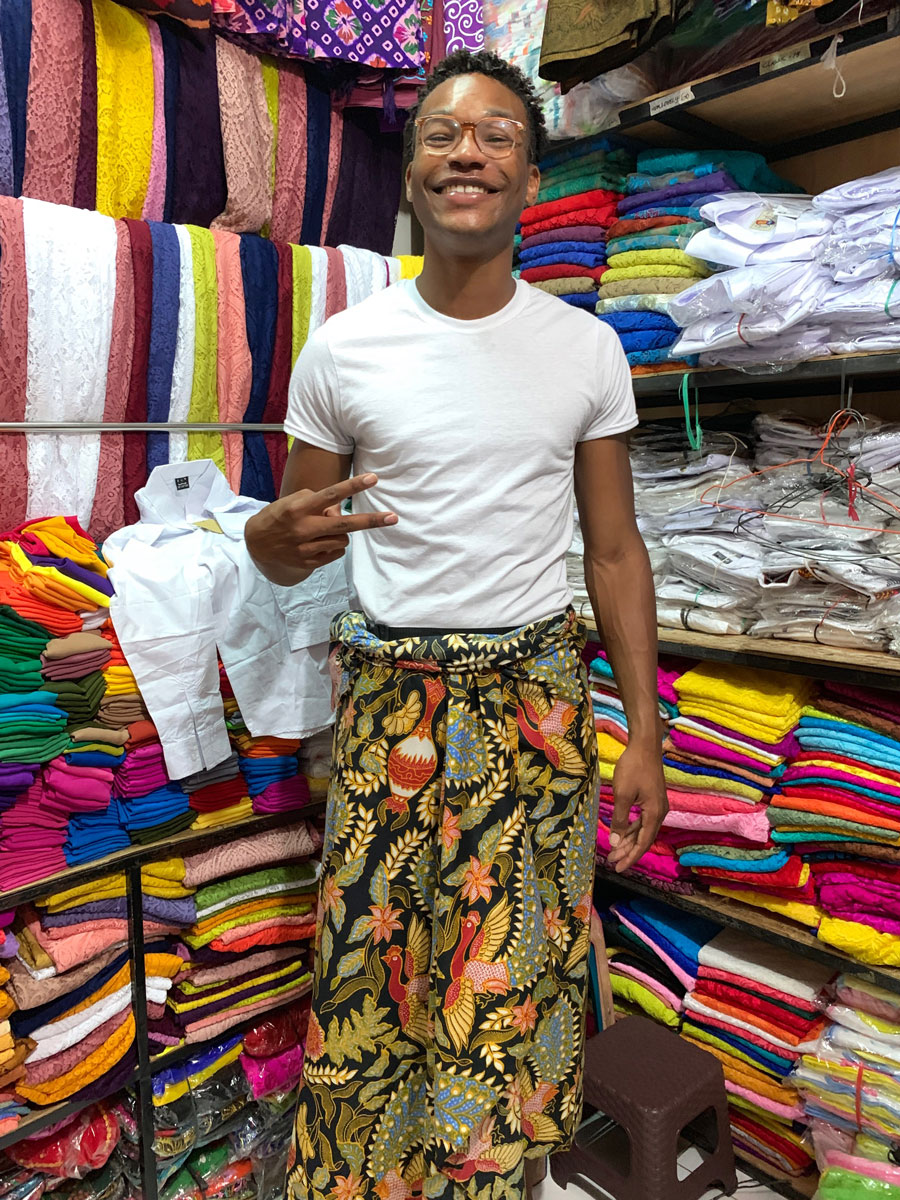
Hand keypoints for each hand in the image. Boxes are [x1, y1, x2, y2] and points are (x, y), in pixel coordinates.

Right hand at [245, 473, 397, 583]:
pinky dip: (333, 545)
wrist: (257, 546)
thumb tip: (338, 511)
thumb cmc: (280, 516)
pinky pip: (336, 553)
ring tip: (324, 530)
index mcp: (299, 508)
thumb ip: (316, 503)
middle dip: (370, 521)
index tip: (373, 478)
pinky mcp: (309, 563)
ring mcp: (307, 548)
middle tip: (393, 517)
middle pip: (344, 525)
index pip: (331, 494)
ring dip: (340, 533)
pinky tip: (319, 542)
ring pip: (342, 539)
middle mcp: (304, 528)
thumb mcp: (292, 502)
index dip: (353, 486)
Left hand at [607, 740, 667, 873]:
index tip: (618, 867)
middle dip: (628, 851)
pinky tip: (622, 834)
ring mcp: (657, 806)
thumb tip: (616, 842)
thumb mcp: (623, 795)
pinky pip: (642, 820)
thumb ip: (620, 820)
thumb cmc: (633, 768)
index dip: (630, 857)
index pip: (642, 843)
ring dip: (628, 841)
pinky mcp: (652, 799)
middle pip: (643, 839)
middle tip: (612, 862)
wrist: (645, 746)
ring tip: (614, 852)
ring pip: (642, 830)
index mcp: (655, 814)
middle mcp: (659, 812)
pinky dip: (632, 828)